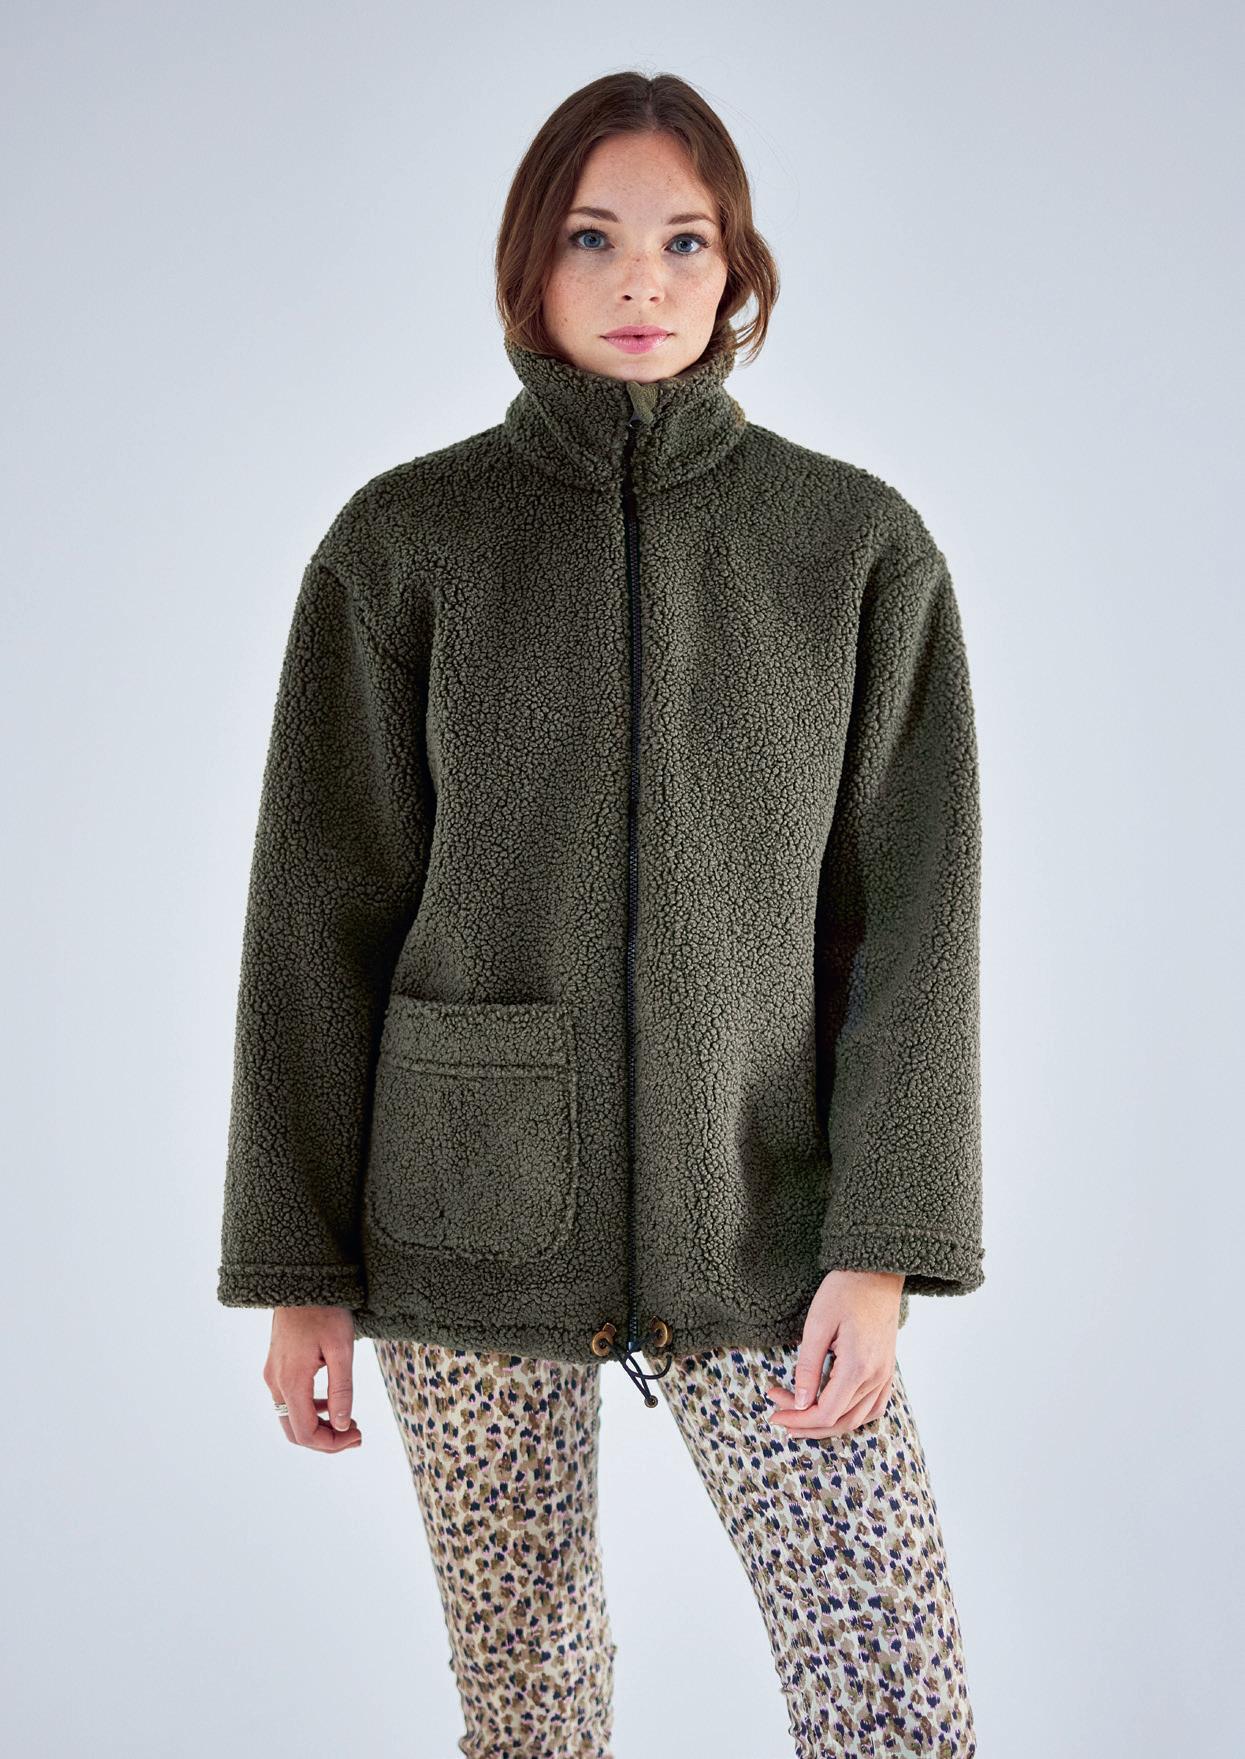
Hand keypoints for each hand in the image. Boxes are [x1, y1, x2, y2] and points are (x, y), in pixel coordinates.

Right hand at [263, 1306, 362, 1451]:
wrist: (300, 1281)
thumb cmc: (325, 1310)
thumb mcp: (341, 1348)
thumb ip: (342, 1389)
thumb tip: (343, 1426)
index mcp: (292, 1381)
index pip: (306, 1433)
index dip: (332, 1444)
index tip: (357, 1436)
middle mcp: (276, 1382)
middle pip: (295, 1431)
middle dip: (326, 1440)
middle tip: (355, 1435)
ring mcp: (273, 1375)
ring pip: (291, 1418)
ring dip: (319, 1426)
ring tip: (349, 1422)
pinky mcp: (277, 1367)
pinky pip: (290, 1400)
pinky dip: (311, 1410)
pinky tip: (333, 1402)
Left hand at [766, 1269, 902, 1439]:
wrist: (876, 1273)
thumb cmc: (844, 1292)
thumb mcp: (817, 1325)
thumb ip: (808, 1367)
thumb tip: (801, 1403)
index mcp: (858, 1367)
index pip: (826, 1412)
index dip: (798, 1419)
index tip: (774, 1412)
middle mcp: (876, 1377)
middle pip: (840, 1420)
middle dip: (806, 1422)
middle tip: (779, 1411)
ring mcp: (885, 1375)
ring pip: (857, 1419)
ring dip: (827, 1424)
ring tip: (799, 1416)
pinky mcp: (887, 1370)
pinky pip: (874, 1407)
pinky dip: (852, 1417)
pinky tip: (833, 1411)